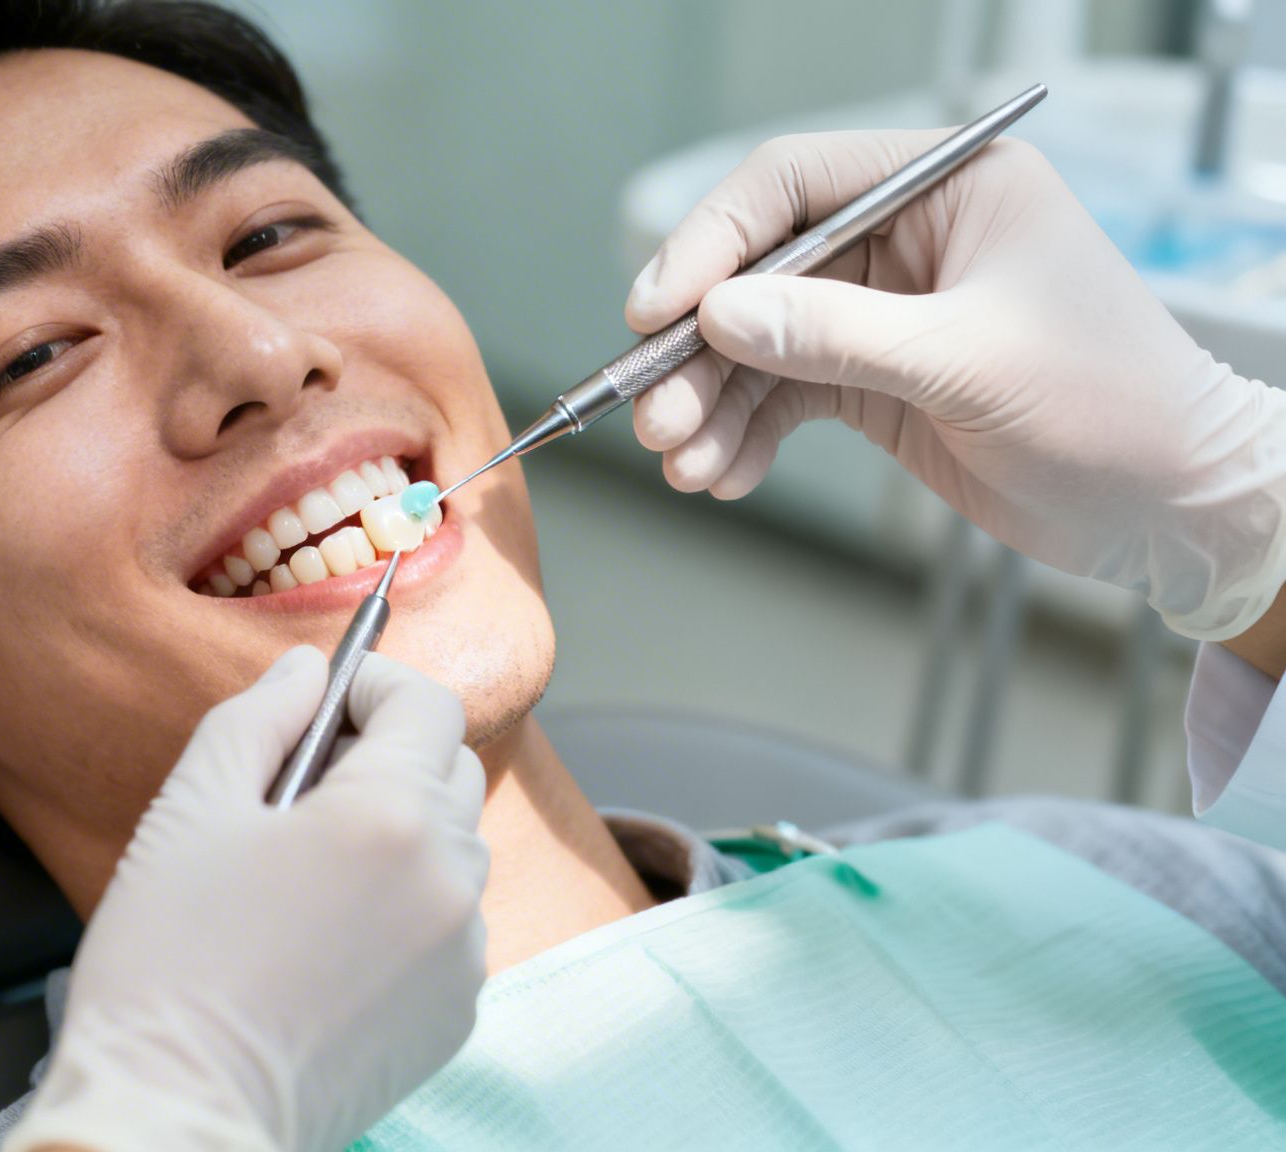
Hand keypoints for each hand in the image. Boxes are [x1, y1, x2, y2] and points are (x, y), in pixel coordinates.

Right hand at [7, 647, 489, 1151]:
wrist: (177, 1115)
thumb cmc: (167, 964)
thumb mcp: (190, 810)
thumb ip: (258, 717)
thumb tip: (307, 671)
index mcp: (390, 816)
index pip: (429, 705)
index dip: (376, 686)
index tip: (326, 701)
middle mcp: (448, 880)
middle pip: (449, 771)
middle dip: (387, 755)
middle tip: (299, 785)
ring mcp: (461, 954)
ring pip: (452, 850)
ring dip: (399, 832)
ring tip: (307, 870)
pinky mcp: (454, 1014)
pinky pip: (449, 926)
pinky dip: (405, 908)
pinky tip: (326, 938)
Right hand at [627, 128, 1285, 640]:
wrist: (1171, 509)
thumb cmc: (1117, 408)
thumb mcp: (969, 362)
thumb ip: (836, 335)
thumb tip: (719, 315)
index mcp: (948, 188)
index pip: (794, 185)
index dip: (712, 241)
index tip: (658, 309)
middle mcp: (907, 241)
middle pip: (760, 271)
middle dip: (700, 348)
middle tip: (656, 409)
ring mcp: (885, 313)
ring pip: (758, 343)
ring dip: (710, 403)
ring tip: (684, 460)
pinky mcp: (876, 381)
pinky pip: (781, 397)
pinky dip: (744, 437)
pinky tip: (725, 476)